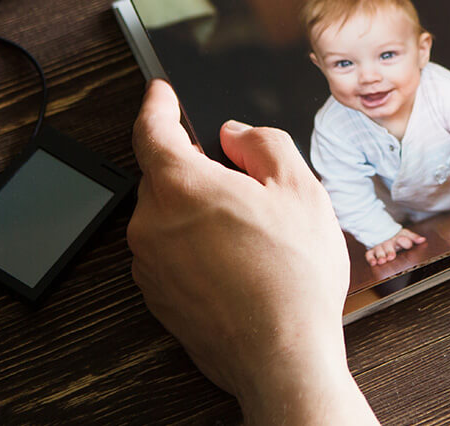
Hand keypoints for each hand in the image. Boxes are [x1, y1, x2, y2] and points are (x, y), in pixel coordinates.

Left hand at [128, 80, 376, 424]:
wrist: (281, 356)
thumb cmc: (293, 276)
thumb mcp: (298, 189)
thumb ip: (262, 144)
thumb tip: (236, 135)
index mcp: (180, 186)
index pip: (151, 130)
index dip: (157, 104)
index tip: (160, 92)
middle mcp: (151, 224)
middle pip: (163, 175)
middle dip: (196, 167)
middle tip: (245, 178)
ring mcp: (150, 265)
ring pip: (168, 217)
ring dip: (199, 212)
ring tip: (255, 232)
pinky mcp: (159, 298)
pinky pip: (172, 254)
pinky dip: (197, 247)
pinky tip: (241, 263)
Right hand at [366, 228, 424, 265]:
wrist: (384, 233)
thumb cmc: (398, 237)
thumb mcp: (407, 235)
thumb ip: (414, 238)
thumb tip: (423, 240)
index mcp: (398, 238)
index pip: (402, 238)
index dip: (404, 241)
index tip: (404, 242)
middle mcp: (388, 242)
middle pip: (388, 245)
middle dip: (389, 251)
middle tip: (391, 257)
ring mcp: (380, 246)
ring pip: (379, 250)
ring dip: (380, 255)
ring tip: (382, 261)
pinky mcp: (373, 251)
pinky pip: (369, 254)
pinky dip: (371, 258)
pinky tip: (373, 263)